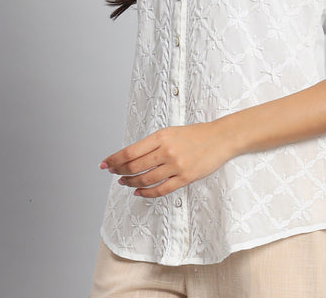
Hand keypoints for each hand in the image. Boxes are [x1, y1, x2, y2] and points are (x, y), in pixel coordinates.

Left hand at [99, 122, 232, 197]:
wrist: (221, 138)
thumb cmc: (196, 133)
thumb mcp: (171, 131)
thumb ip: (154, 143)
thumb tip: (132, 156)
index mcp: (161, 136)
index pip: (130, 151)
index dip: (115, 159)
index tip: (105, 164)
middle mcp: (166, 151)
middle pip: (135, 166)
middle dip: (120, 172)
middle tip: (113, 173)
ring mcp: (176, 166)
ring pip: (145, 179)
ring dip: (131, 183)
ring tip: (124, 183)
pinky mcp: (185, 178)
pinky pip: (161, 189)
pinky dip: (147, 193)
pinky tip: (139, 192)